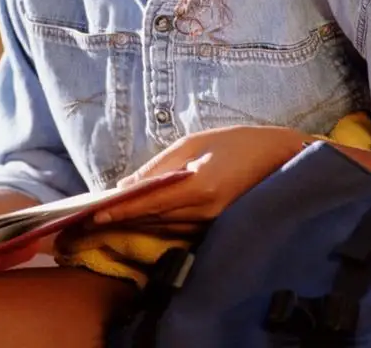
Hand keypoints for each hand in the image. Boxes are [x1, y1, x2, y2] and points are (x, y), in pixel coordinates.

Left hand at [95, 125, 304, 224]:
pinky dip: (157, 222)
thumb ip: (159, 167)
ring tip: (107, 218)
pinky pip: (180, 227)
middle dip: (122, 218)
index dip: (120, 211)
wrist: (281, 157)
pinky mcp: (217, 226)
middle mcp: (205, 211)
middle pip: (154, 219)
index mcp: (199, 187)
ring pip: (165, 226)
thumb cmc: (235, 142)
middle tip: (90, 218)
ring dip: (137, 222)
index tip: (93, 215)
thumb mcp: (193, 144)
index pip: (150, 204)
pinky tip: (140, 217)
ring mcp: (213, 222)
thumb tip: (126, 185)